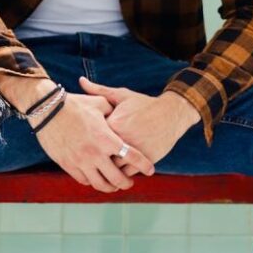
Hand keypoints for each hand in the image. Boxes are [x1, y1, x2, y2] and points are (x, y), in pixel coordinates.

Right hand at [31, 92, 155, 191]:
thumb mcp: (98, 104)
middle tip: (130, 182)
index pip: (131, 156)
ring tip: (114, 185)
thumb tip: (121, 116)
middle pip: (117, 178)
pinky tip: (96, 178)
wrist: (47, 110)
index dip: (143, 165)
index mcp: (106, 138)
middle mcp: (95, 153)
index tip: (150, 170)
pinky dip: (92, 182)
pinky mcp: (68, 165)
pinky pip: (83, 180)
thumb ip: (113, 112)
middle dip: (127, 183)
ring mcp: (80, 161)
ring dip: (110, 187)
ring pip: (99, 184)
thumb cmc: (74, 104)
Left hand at [79, 77, 200, 176]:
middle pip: (100, 155)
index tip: (86, 139)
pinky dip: (121, 172)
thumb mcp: (121, 95)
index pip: (91, 137)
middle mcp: (122, 139)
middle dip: (96, 156)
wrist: (171, 114)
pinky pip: (127, 172)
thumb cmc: (144, 104)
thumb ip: (98, 90)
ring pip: (113, 167)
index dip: (88, 139)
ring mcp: (133, 151)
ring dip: (108, 168)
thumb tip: (80, 80)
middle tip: (91, 156)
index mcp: (113, 124)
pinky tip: (118, 169)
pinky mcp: (144, 160)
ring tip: (104, 166)